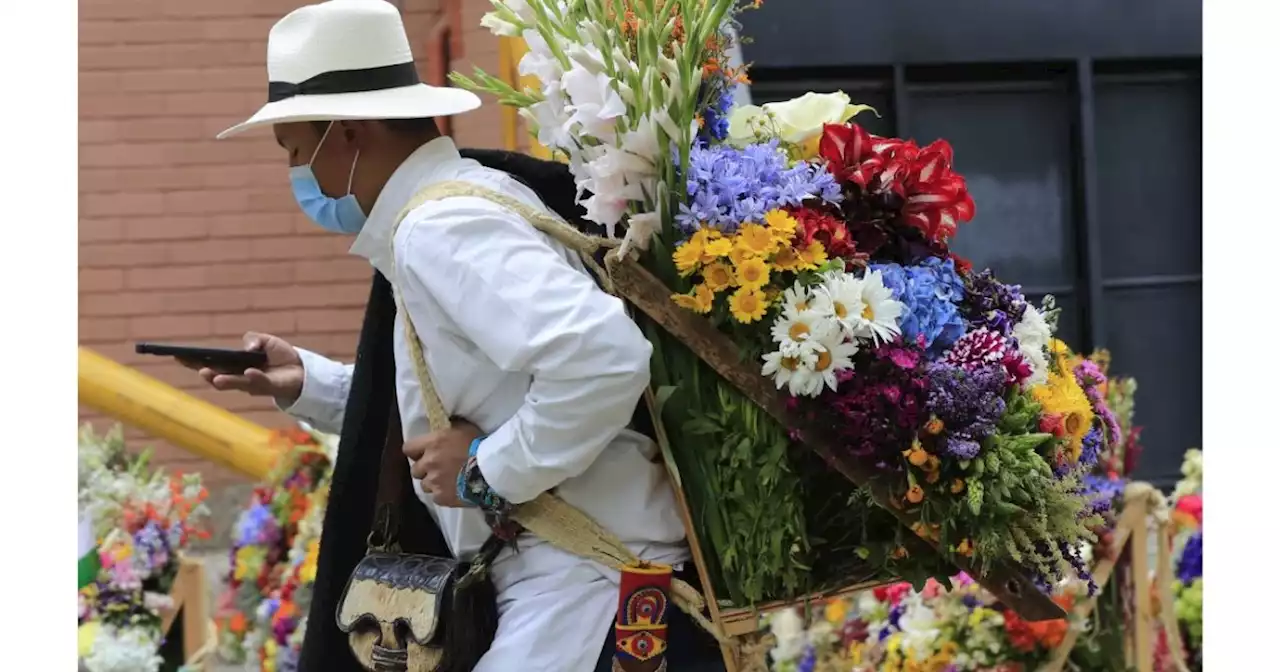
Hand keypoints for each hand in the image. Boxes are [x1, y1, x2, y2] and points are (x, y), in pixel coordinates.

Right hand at [180, 332, 303, 404]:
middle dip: (206, 373)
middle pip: (217, 376)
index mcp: (234, 365)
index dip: (193, 360)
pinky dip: (254, 377)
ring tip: (214, 378)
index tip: (176, 355)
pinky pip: (260, 383)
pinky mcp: (269, 387)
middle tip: (195, 368)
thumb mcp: (266, 341)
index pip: (210, 363)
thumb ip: (254, 339)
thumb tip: (249, 347)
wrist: (302, 369)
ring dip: (224, 380)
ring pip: (235, 383)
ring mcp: (252, 384)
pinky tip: (249, 372)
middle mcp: (239, 376)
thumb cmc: (279, 356)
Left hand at [403, 420, 482, 507]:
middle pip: (415, 470)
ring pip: (425, 485)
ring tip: (447, 481)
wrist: (491, 469)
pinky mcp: (442, 498)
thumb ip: (448, 428)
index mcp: (432, 444)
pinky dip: (443, 495)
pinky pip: (436, 498)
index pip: (408, 448)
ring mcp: (434, 482)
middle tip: (437, 468)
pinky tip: (454, 490)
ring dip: (433, 482)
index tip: (422, 453)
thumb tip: (442, 423)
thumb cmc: (479, 444)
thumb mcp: (463, 427)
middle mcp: (429, 463)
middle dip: (424, 469)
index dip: (415, 451)